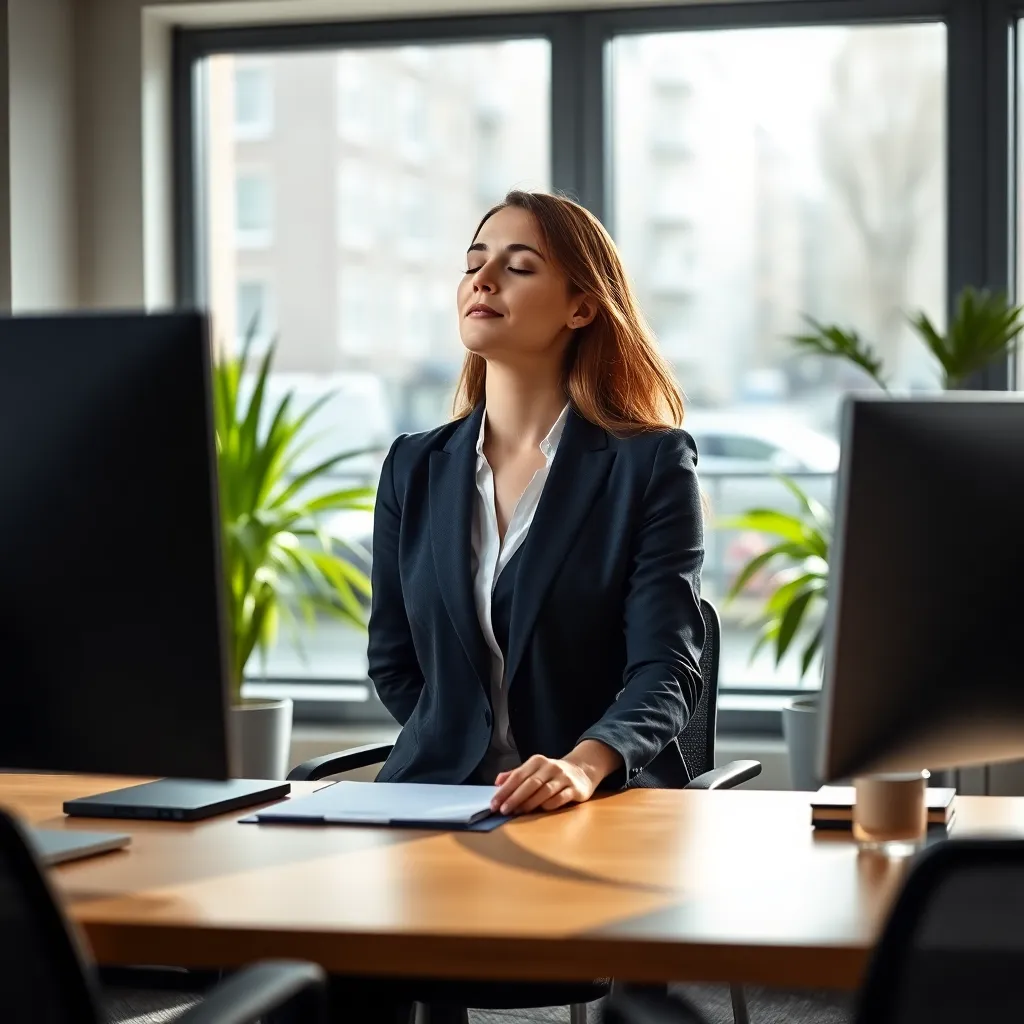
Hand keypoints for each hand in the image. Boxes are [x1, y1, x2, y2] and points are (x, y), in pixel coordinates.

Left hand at [490, 741, 622, 815]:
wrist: (581, 770)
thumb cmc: (552, 773)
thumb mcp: (534, 769)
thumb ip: (515, 775)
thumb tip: (497, 782)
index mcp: (537, 761)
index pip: (518, 776)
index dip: (505, 790)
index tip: (494, 803)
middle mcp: (550, 767)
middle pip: (530, 783)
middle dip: (514, 797)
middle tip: (503, 810)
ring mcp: (563, 777)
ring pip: (544, 791)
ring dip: (529, 803)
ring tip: (517, 812)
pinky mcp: (575, 788)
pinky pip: (560, 798)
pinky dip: (549, 804)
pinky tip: (540, 810)